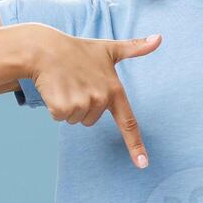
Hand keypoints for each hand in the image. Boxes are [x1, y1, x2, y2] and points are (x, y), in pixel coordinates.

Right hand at [23, 26, 160, 167]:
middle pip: (91, 120)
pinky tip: (54, 88)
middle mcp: (100, 99)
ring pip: (75, 120)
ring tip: (65, 83)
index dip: (136, 145)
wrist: (44, 48)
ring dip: (68, 105)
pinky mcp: (62, 107)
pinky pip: (60, 117)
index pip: (129, 122)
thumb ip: (135, 48)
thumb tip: (159, 38)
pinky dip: (55, 106)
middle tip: (76, 83)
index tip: (143, 165)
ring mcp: (82, 103)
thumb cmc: (78, 50)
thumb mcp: (108, 49)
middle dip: (82, 105)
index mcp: (114, 90)